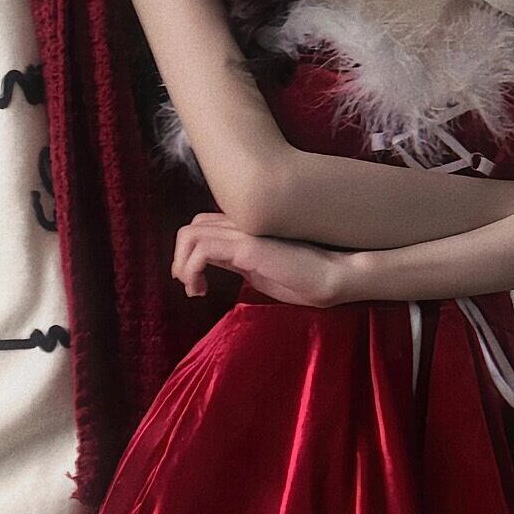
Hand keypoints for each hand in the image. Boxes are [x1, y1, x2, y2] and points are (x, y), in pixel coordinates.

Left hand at [172, 212, 349, 308]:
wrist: (332, 276)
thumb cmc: (301, 279)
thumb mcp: (259, 270)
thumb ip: (236, 262)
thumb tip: (210, 266)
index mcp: (246, 228)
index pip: (203, 226)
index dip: (190, 253)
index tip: (198, 283)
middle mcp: (242, 224)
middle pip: (193, 226)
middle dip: (181, 259)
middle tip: (193, 287)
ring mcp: (244, 232)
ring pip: (190, 234)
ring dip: (183, 266)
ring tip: (196, 290)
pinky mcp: (247, 246)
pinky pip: (203, 249)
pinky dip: (192, 270)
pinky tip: (203, 289)